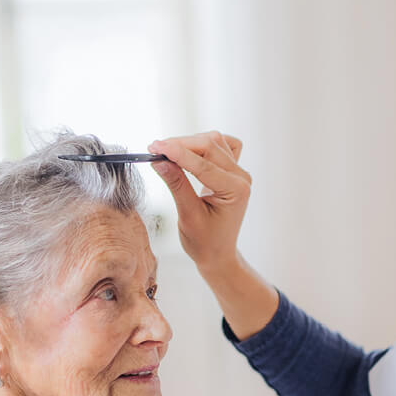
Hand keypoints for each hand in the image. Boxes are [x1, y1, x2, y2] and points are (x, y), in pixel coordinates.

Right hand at [148, 131, 250, 274]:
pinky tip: (188, 152)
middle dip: (180, 145)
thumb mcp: (188, 215)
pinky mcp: (231, 171)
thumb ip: (176, 185)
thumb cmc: (205, 242)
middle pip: (209, 146)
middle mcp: (241, 178)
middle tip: (153, 149)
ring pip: (213, 142)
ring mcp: (238, 173)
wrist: (217, 253)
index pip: (204, 164)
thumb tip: (159, 160)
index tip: (154, 147)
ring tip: (165, 153)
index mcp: (236, 190)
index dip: (177, 153)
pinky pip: (220, 146)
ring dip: (188, 143)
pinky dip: (202, 145)